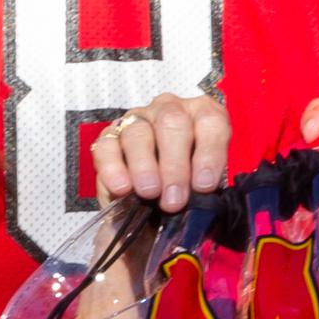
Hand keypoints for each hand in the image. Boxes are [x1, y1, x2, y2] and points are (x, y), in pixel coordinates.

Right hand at [89, 93, 234, 212]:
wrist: (154, 207)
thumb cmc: (185, 189)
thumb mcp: (202, 187)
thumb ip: (204, 189)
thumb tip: (201, 202)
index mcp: (202, 115)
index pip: (210, 122)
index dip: (209, 154)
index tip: (203, 186)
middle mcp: (170, 110)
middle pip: (172, 123)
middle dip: (175, 165)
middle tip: (174, 199)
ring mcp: (137, 120)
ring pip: (138, 133)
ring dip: (145, 167)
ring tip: (149, 193)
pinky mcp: (109, 136)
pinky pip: (107, 146)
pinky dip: (113, 169)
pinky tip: (122, 188)